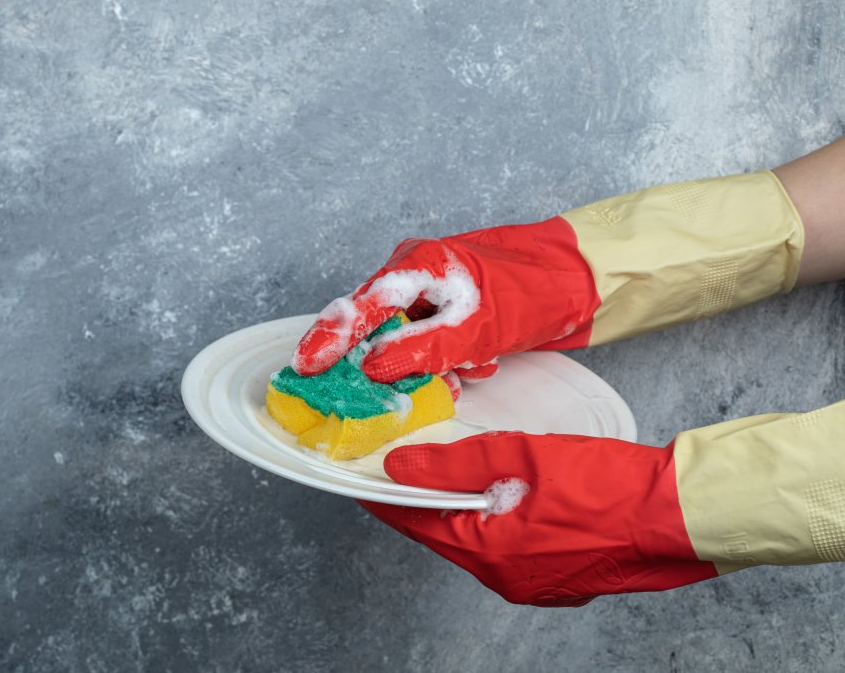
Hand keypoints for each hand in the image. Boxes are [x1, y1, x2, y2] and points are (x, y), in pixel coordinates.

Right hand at [292, 217, 599, 382]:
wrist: (582, 279)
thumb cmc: (533, 290)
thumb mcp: (476, 326)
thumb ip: (421, 348)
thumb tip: (372, 368)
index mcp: (415, 264)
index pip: (358, 307)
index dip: (328, 340)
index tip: (303, 369)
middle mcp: (416, 273)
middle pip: (377, 326)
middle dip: (389, 363)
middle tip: (395, 392)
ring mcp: (433, 290)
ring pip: (406, 340)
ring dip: (427, 366)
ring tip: (464, 374)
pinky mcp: (450, 308)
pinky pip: (429, 342)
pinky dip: (446, 361)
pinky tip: (474, 368)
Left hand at [360, 431, 717, 606]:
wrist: (681, 515)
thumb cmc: (611, 486)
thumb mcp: (524, 458)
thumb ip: (455, 465)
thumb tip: (400, 468)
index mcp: (492, 554)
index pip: (418, 524)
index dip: (388, 498)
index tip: (361, 479)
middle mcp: (509, 579)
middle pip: (446, 536)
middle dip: (424, 502)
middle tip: (404, 467)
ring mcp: (537, 585)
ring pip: (479, 543)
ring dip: (462, 512)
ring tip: (448, 476)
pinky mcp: (561, 579)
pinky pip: (510, 550)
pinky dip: (496, 522)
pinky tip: (500, 495)